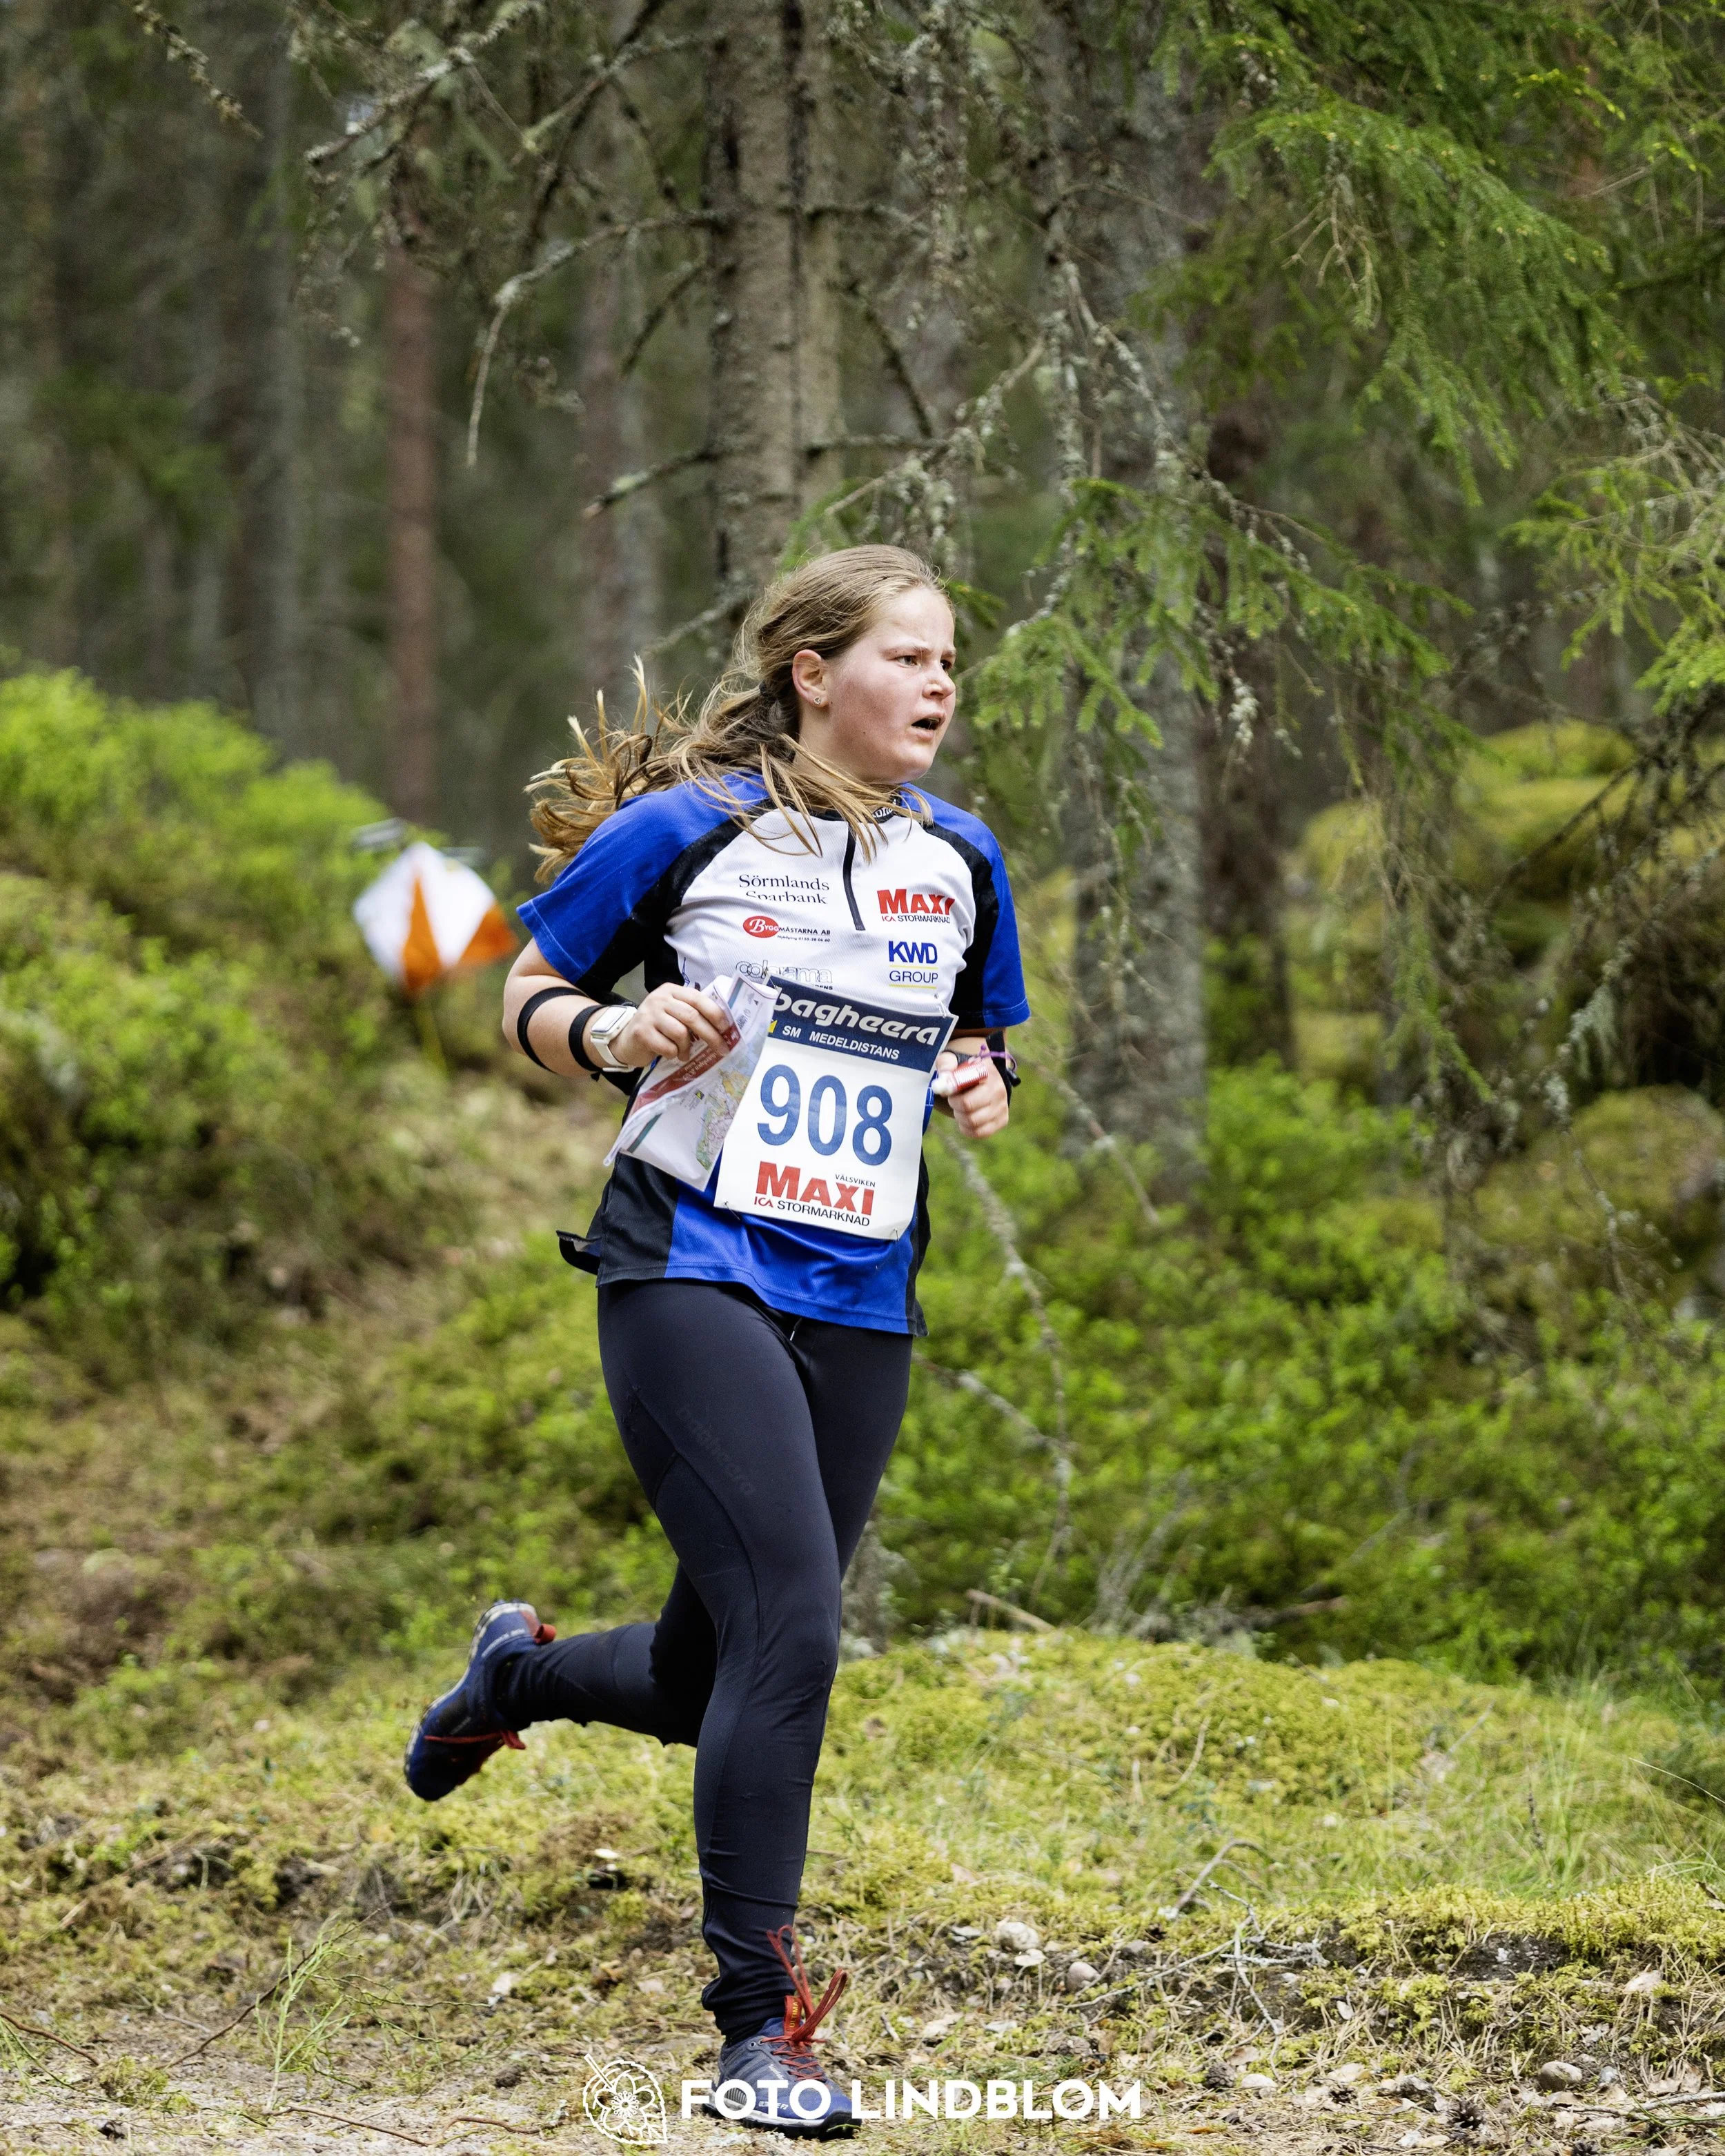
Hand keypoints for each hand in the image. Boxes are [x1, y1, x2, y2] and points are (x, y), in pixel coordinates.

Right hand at [610, 982, 737, 1066]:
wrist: (626, 1039)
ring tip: (685, 1054)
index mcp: (671, 990)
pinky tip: (671, 1054)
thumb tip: (722, 1026)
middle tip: (721, 1049)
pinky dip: (673, 1054)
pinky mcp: (641, 1032)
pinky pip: (667, 1047)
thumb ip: (692, 1013)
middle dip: (710, 1035)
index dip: (714, 1013)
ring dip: (687, 1048)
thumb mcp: (673, 1013)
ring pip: (680, 1032)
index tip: (726, 1028)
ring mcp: (649, 1014)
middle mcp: (659, 999)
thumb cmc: (657, 1027)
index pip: (697, 998)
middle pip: (692, 1016)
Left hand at [932, 1047, 1009, 1137]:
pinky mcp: (1002, 1121)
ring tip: (960, 1109)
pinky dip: (967, 1128)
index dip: (952, 1088)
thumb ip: (946, 1065)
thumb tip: (942, 1082)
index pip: (965, 1082)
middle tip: (953, 1100)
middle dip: (954, 1104)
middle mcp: (998, 1088)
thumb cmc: (964, 1073)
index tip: (946, 1090)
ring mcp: (1002, 1106)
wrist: (983, 1083)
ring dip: (959, 1117)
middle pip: (967, 1105)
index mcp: (986, 1071)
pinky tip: (965, 1119)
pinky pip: (979, 1132)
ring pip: (972, 1121)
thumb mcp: (953, 1061)